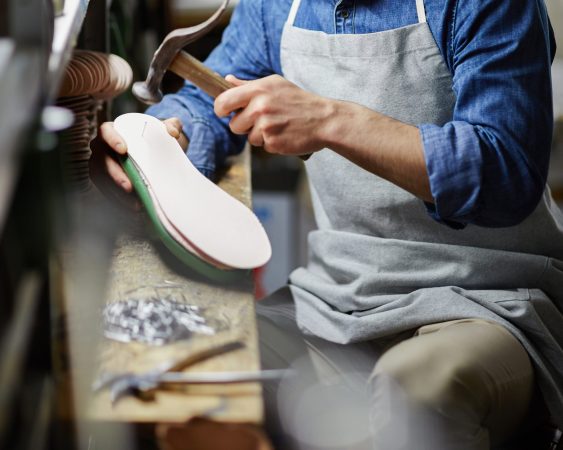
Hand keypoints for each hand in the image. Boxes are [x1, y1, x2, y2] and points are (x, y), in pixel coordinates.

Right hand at [89, 117, 186, 205]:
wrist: (152, 153)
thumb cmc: (153, 138)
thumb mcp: (164, 129)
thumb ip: (171, 125)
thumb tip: (173, 131)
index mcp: (112, 130)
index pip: (106, 131)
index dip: (112, 140)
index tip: (123, 150)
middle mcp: (101, 147)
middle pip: (102, 160)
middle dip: (115, 175)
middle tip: (129, 187)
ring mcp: (99, 164)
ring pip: (102, 179)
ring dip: (117, 193)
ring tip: (135, 204)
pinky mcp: (102, 180)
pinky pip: (106, 191)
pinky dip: (118, 201)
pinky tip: (132, 209)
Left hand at [214, 74, 335, 155]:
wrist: (324, 119)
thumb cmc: (299, 101)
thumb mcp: (275, 85)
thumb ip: (248, 85)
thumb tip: (226, 80)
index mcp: (258, 90)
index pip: (223, 101)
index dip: (221, 109)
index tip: (224, 112)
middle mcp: (260, 106)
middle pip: (233, 125)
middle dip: (244, 126)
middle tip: (261, 121)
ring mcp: (266, 126)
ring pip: (249, 138)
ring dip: (260, 136)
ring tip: (278, 126)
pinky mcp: (273, 142)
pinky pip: (263, 147)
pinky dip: (271, 143)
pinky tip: (284, 134)